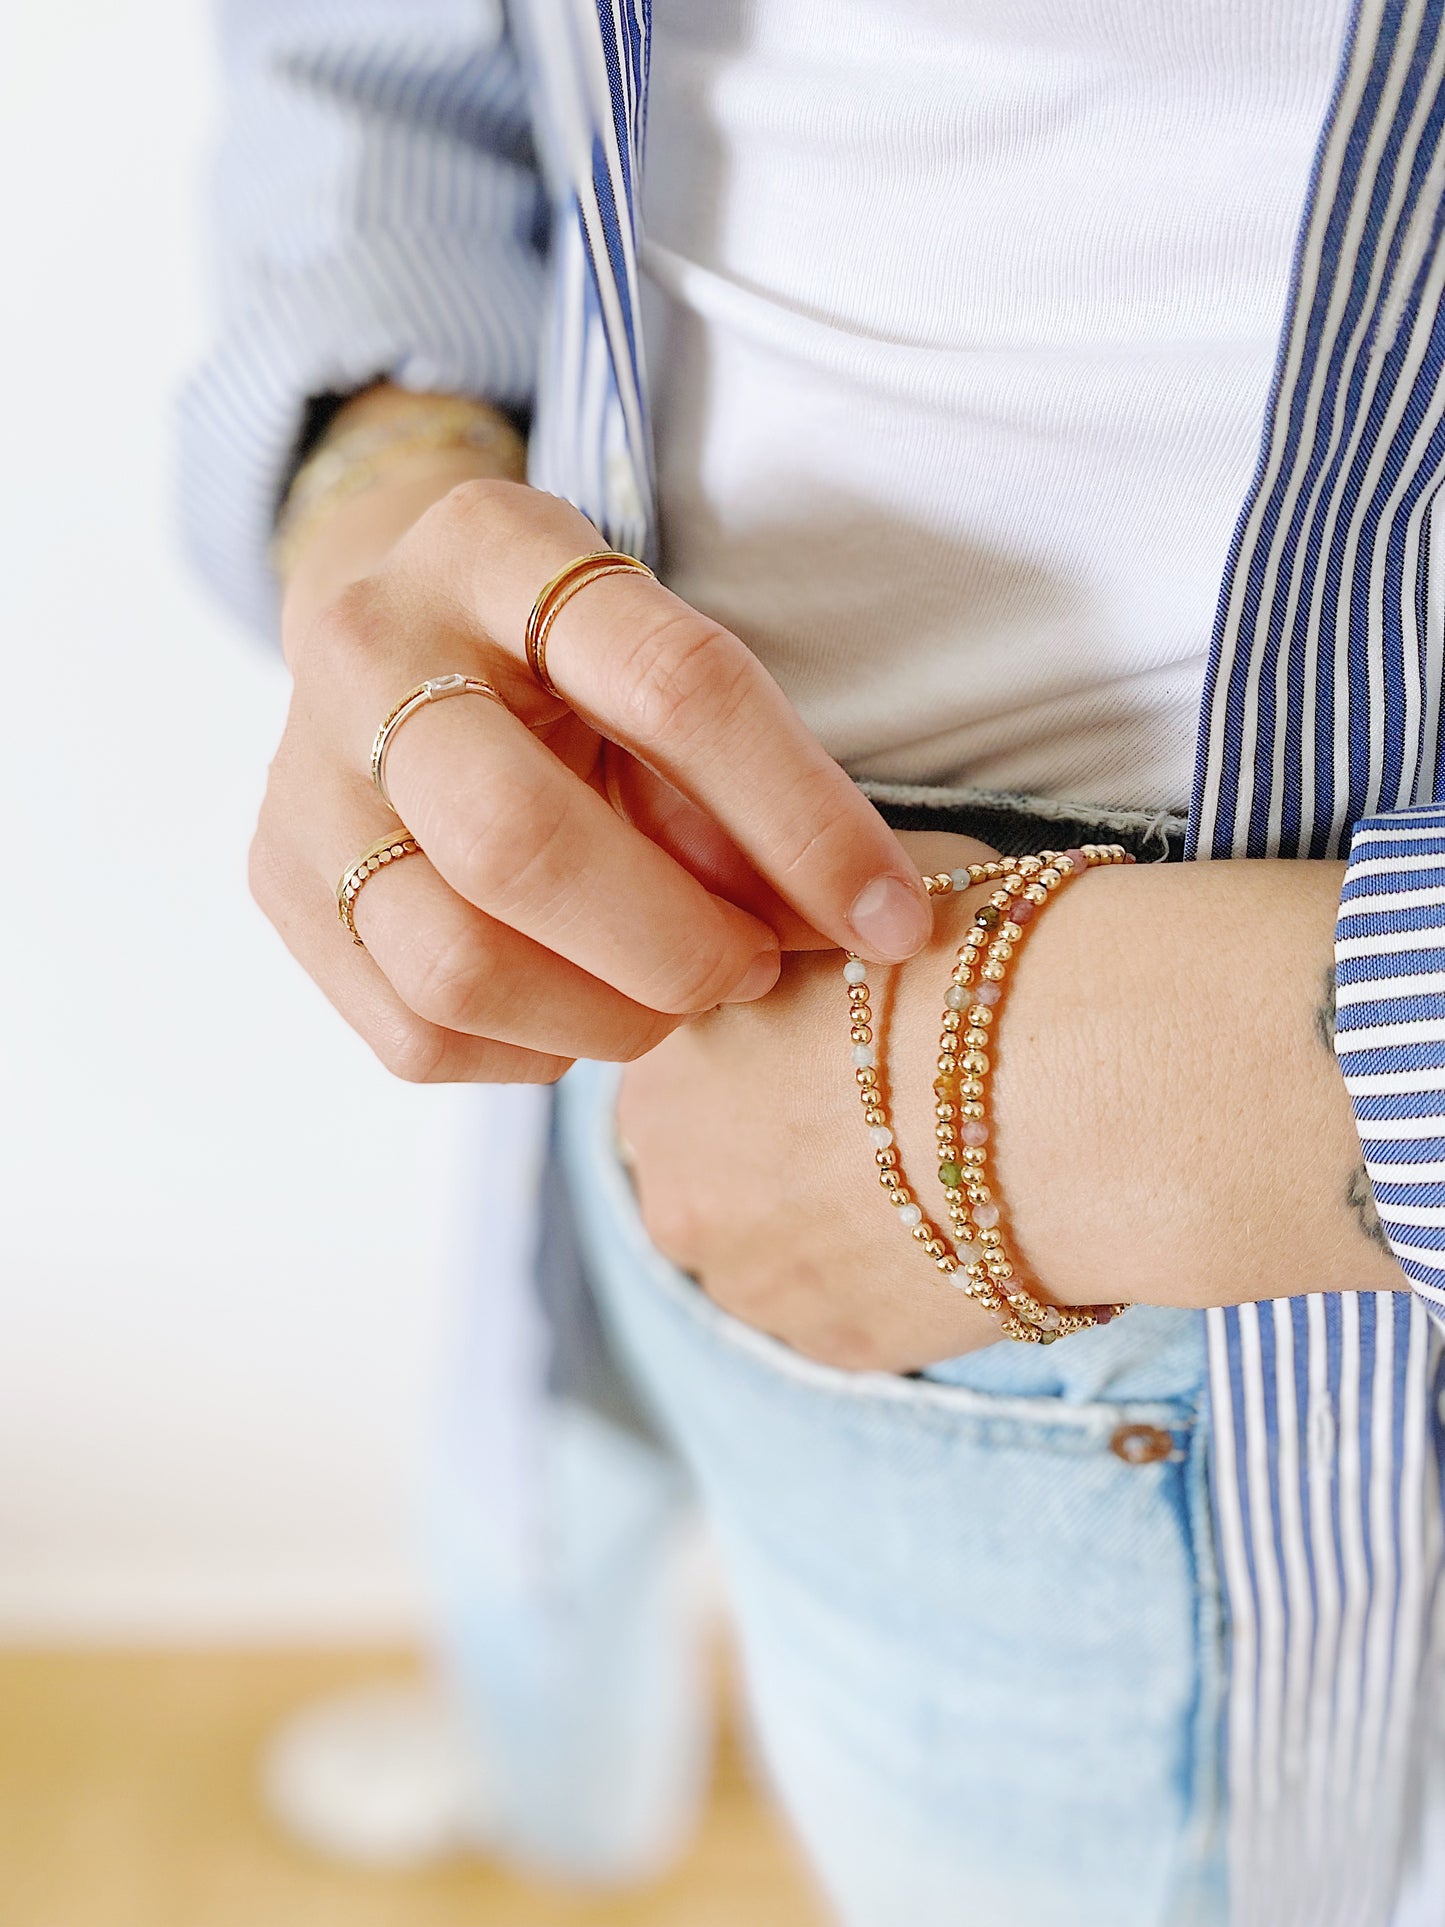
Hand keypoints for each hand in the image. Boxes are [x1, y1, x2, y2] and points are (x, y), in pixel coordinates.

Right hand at [252, 394, 931, 1083]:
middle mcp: (369, 646)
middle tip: (747, 969)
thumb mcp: (661, 671)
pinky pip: (416, 1033)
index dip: (804, 822)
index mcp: (496, 546)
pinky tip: (579, 1004)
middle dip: (675, 946)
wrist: (392, 646)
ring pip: (456, 961)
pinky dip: (534, 1048)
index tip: (892, 918)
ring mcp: (302, 773)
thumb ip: (747, 788)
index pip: (676, 686)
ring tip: (672, 996)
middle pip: (520, 844)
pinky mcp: (276, 883)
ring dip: (609, 1017)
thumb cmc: (569, 665)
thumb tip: (857, 932)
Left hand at [618, 833, 1405, 1372]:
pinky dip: (885, 1277)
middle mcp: (678, 1189)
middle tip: (870, 1111)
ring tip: (923, 1167)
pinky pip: (842, 1313)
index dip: (751, 1052)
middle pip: (704, 1173)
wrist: (1080, 1082)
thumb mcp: (840, 898)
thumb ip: (774, 929)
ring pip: (766, 1256)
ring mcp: (757, 1283)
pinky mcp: (839, 1347)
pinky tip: (953, 1220)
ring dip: (818, 1223)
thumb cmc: (965, 963)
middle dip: (766, 1148)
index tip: (820, 1042)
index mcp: (661, 1070)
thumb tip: (773, 921)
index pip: (675, 1072)